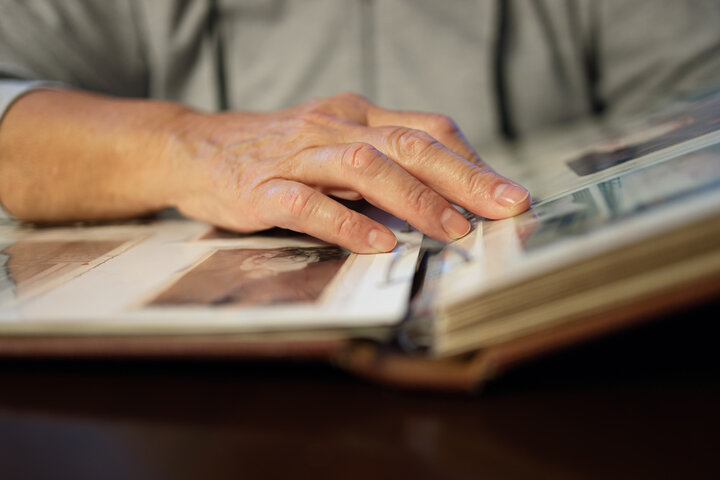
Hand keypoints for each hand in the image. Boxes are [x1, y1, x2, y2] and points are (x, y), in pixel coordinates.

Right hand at [166, 93, 529, 252]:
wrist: (193, 148)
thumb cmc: (274, 152)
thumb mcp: (333, 143)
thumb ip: (379, 161)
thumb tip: (439, 195)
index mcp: (355, 115)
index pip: (425, 129)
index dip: (470, 161)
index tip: (505, 192)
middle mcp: (332, 126)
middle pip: (408, 144)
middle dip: (463, 178)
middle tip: (504, 207)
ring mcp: (297, 155)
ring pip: (365, 166)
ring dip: (414, 198)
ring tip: (451, 229)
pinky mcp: (262, 187)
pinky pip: (307, 203)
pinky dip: (346, 223)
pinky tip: (377, 244)